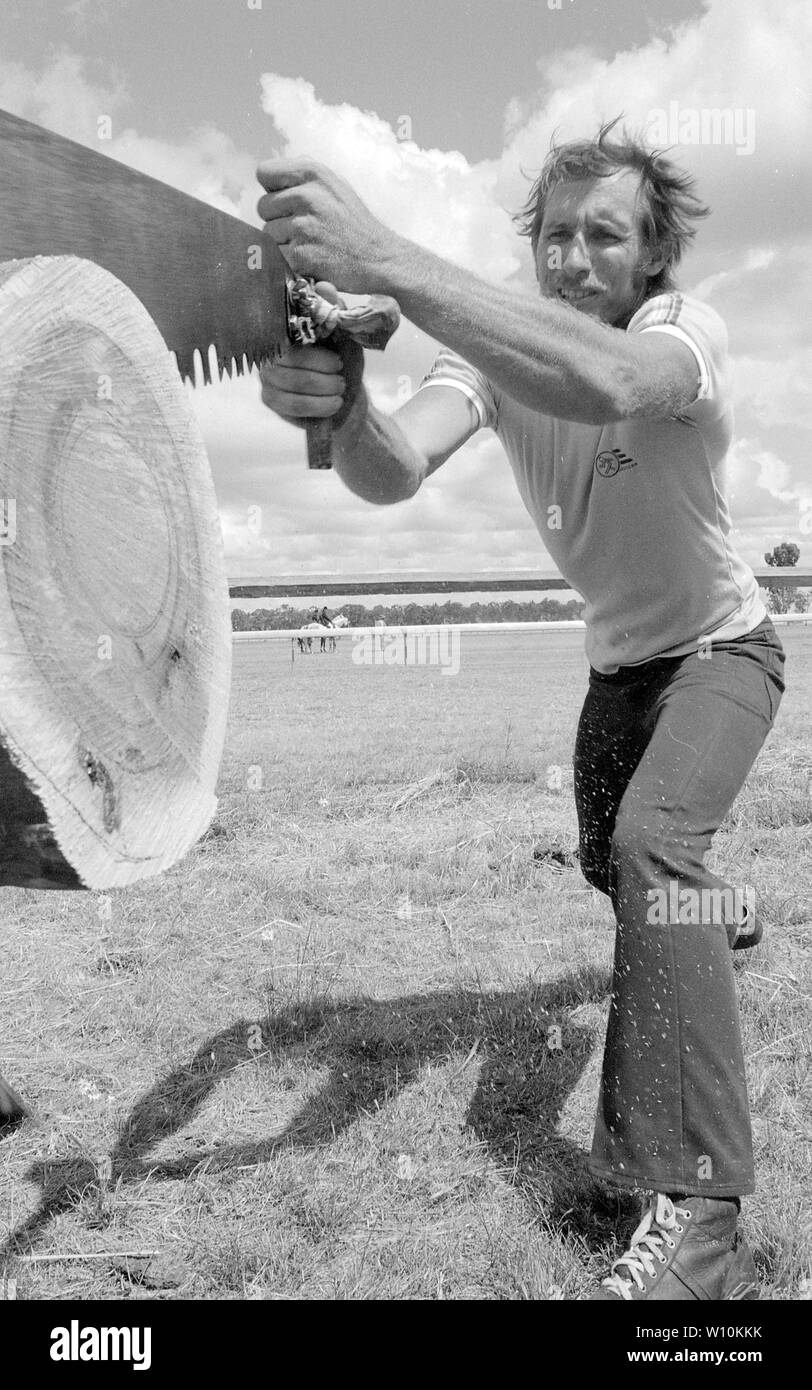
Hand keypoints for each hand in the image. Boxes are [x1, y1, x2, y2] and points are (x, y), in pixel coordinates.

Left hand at [256, 158, 392, 293]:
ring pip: (267, 234)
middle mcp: (307, 196)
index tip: (288, 202)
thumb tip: (268, 176)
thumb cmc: (354, 223)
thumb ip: (303, 177)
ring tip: (311, 244)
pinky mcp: (301, 255)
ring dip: (282, 242)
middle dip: (277, 218)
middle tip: (305, 229)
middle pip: (263, 206)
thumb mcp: (335, 185)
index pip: (264, 173)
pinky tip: (311, 259)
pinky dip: (289, 262)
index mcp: (313, 173)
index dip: (273, 189)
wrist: (381, 259)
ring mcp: (303, 227)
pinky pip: (276, 256)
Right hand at [259, 283, 364, 430]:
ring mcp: (266, 375)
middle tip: (341, 373)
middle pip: (288, 359)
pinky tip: (335, 403)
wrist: (348, 398)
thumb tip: (325, 285)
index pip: (286, 331)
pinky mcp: (271, 399)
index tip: (337, 355)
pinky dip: (318, 405)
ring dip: (323, 387)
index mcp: (285, 330)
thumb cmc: (343, 361)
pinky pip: (292, 404)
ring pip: (291, 382)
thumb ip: (333, 309)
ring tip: (341, 388)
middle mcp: (270, 349)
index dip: (311, 345)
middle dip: (321, 368)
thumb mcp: (344, 333)